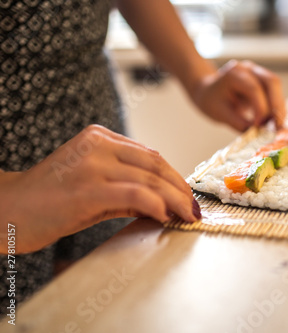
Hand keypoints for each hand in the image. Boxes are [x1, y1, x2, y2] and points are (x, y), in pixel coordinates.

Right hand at [0, 125, 200, 253]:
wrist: (7, 210)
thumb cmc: (51, 200)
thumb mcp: (93, 183)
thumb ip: (127, 185)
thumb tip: (165, 202)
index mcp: (99, 137)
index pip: (150, 155)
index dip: (175, 177)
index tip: (187, 195)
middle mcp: (97, 144)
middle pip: (155, 165)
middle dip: (180, 189)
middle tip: (194, 208)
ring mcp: (92, 164)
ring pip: (150, 178)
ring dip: (175, 199)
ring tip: (187, 216)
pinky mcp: (87, 189)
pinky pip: (135, 193)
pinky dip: (156, 205)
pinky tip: (165, 217)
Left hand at [192, 60, 286, 131]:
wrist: (208, 92)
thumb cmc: (211, 101)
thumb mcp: (220, 113)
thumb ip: (238, 123)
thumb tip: (257, 132)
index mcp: (234, 74)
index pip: (254, 88)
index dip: (260, 108)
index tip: (259, 125)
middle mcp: (248, 69)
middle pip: (271, 82)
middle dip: (277, 105)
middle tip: (277, 126)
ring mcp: (257, 73)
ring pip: (276, 86)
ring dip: (280, 107)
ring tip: (277, 126)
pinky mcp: (262, 81)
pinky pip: (275, 92)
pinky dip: (278, 107)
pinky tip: (276, 122)